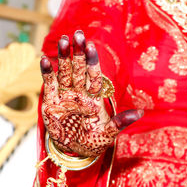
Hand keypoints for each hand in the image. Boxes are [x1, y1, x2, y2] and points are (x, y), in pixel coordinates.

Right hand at [40, 30, 142, 156]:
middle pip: (79, 70)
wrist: (74, 151)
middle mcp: (80, 94)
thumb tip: (140, 113)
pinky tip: (45, 60)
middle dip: (79, 53)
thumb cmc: (93, 141)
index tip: (91, 46)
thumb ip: (120, 123)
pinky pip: (50, 85)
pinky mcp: (51, 103)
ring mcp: (66, 97)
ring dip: (64, 57)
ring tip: (65, 40)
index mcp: (95, 99)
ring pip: (65, 73)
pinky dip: (48, 73)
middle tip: (79, 34)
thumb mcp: (108, 134)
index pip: (94, 77)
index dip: (92, 62)